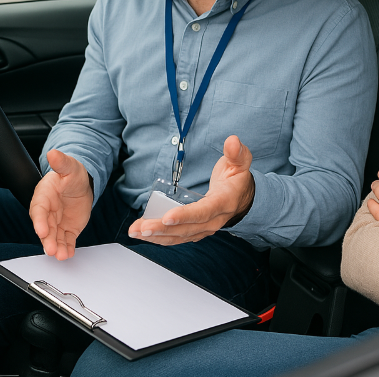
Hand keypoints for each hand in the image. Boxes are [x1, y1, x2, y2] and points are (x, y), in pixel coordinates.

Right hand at [29, 149, 93, 260]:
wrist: (82, 184)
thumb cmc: (72, 174)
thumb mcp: (69, 166)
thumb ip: (61, 162)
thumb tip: (53, 153)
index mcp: (44, 196)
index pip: (39, 210)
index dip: (40, 221)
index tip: (42, 230)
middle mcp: (48, 212)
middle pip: (45, 227)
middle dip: (47, 239)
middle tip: (50, 250)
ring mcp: (57, 222)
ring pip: (54, 236)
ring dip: (56, 246)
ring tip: (60, 255)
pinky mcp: (67, 228)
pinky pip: (66, 240)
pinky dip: (66, 248)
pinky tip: (67, 255)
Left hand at [128, 135, 254, 245]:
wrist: (243, 198)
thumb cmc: (237, 178)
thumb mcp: (240, 162)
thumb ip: (236, 152)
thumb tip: (232, 140)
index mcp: (224, 202)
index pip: (204, 211)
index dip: (186, 215)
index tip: (167, 217)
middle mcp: (215, 220)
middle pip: (187, 228)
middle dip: (163, 229)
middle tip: (142, 228)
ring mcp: (205, 228)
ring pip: (180, 236)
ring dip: (157, 236)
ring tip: (136, 232)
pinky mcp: (196, 231)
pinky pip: (177, 237)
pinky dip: (160, 237)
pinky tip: (144, 234)